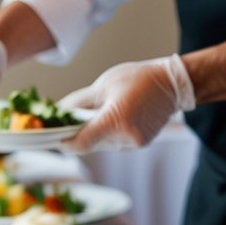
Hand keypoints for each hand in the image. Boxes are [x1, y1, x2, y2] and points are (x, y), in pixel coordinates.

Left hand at [59, 54, 194, 151]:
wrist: (173, 84)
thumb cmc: (138, 79)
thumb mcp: (103, 85)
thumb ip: (78, 103)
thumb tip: (57, 113)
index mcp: (115, 120)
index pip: (80, 143)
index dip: (63, 143)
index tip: (52, 137)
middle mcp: (125, 138)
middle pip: (89, 145)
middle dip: (76, 136)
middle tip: (65, 123)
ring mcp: (134, 144)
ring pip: (101, 146)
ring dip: (92, 135)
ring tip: (93, 116)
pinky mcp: (140, 145)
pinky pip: (115, 144)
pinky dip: (107, 135)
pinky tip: (112, 118)